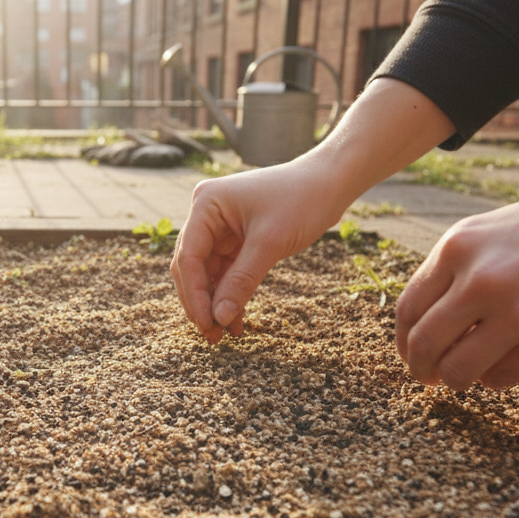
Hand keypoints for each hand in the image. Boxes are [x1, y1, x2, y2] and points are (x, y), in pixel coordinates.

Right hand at [170, 163, 342, 342]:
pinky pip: (225, 271)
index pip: (189, 256)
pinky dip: (230, 293)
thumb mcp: (270, 243)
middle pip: (191, 266)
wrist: (330, 183)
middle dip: (201, 301)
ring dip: (215, 302)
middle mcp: (207, 214)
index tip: (206, 324)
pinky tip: (236, 319)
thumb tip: (220, 318)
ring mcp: (220, 226)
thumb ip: (241, 281)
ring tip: (224, 333)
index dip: (195, 294)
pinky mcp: (235, 238)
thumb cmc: (301, 200)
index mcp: (206, 204)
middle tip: (212, 335)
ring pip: (207, 273)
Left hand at [395, 135, 518, 389]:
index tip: (413, 355)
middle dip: (422, 369)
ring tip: (472, 374)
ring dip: (460, 379)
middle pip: (424, 346)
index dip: (405, 341)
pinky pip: (505, 377)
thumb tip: (434, 321)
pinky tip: (515, 363)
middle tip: (430, 379)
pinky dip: (500, 378)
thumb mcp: (506, 230)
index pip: (409, 309)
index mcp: (462, 246)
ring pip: (459, 371)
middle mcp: (482, 280)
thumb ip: (468, 269)